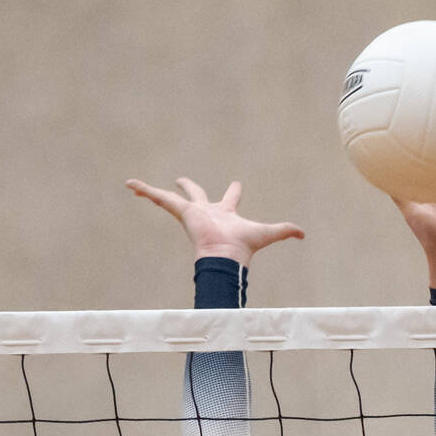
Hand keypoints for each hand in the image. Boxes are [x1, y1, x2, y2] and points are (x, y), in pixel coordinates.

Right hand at [127, 177, 304, 264]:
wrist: (224, 255)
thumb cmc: (243, 246)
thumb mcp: (268, 233)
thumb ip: (285, 231)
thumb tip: (304, 234)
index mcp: (225, 214)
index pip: (229, 198)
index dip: (234, 190)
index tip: (236, 183)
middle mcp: (206, 212)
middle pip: (196, 195)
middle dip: (190, 187)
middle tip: (182, 180)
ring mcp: (192, 212)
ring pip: (170, 198)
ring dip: (154, 192)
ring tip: (136, 185)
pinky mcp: (180, 212)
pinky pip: (159, 199)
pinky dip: (145, 190)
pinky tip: (130, 183)